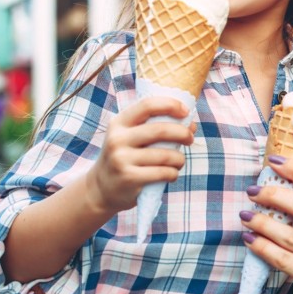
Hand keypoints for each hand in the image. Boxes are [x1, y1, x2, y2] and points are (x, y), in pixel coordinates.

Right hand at [87, 97, 193, 215]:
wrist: (101, 188)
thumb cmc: (126, 156)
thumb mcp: (132, 137)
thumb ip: (157, 127)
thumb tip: (191, 124)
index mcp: (119, 123)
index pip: (148, 105)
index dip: (171, 105)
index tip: (186, 112)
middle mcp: (117, 139)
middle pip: (161, 130)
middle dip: (183, 133)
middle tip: (190, 139)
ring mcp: (121, 159)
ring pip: (166, 155)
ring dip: (180, 158)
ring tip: (179, 161)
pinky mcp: (128, 178)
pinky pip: (163, 173)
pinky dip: (173, 173)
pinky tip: (171, 174)